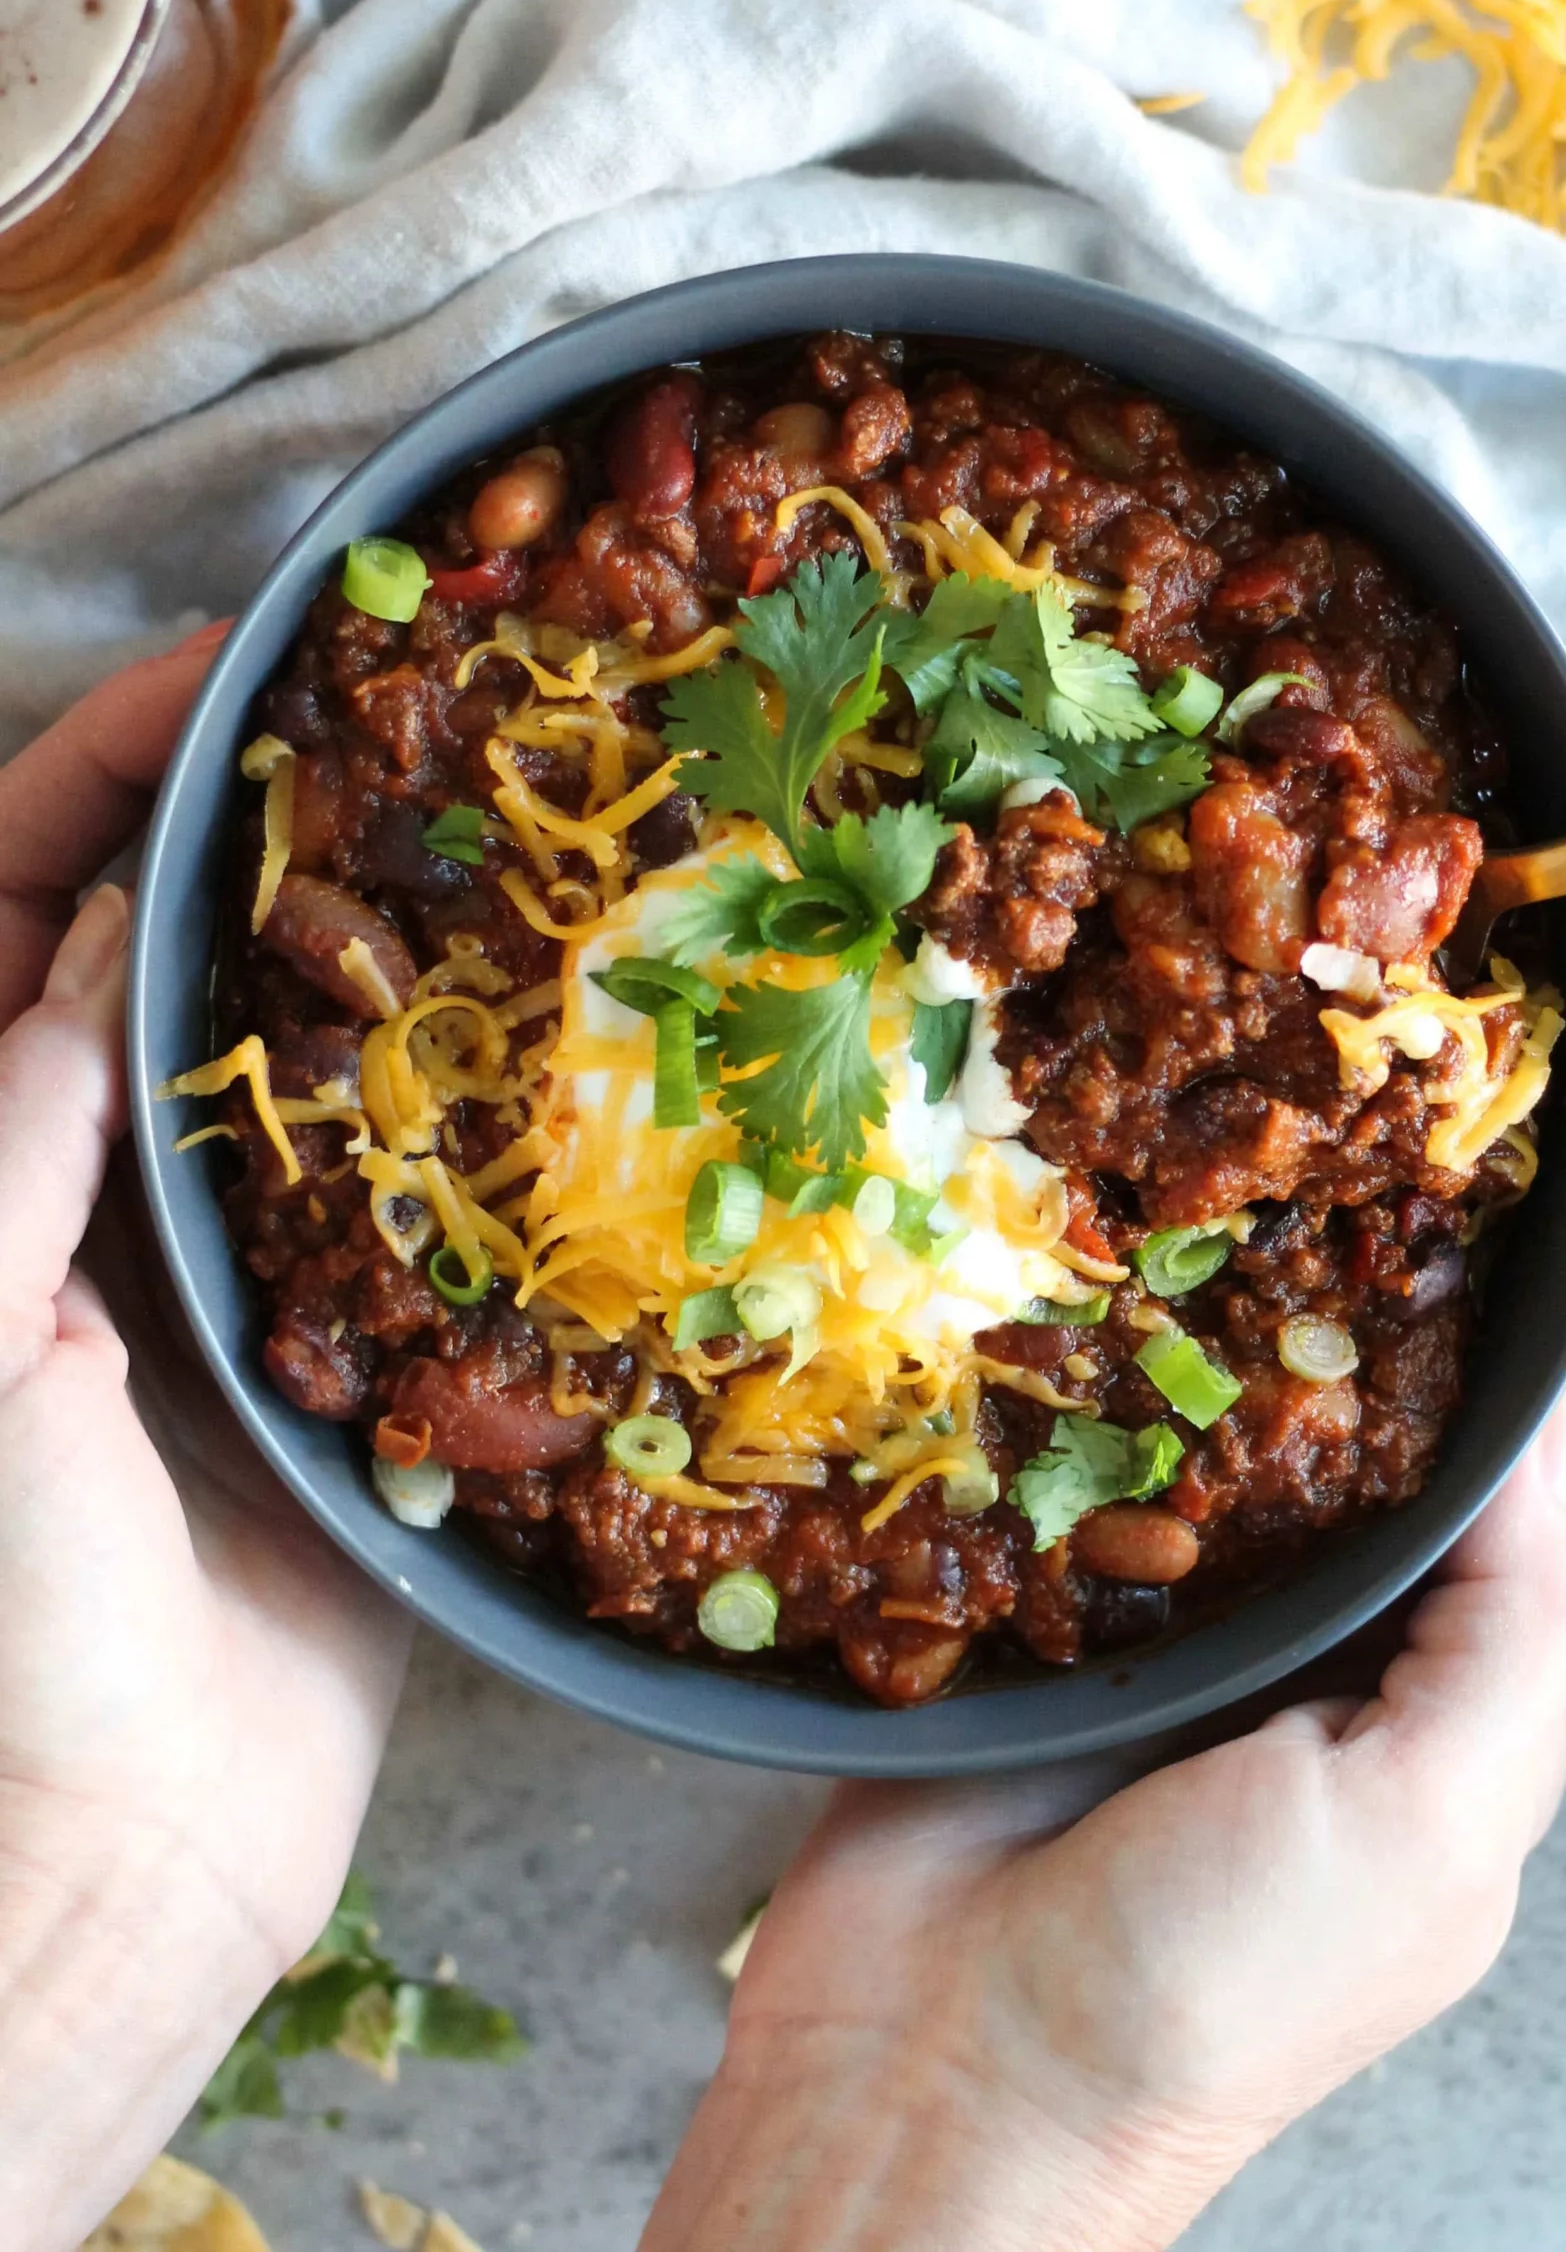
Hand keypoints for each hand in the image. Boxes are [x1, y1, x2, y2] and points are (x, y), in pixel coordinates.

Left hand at [0, 630, 411, 2251]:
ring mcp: (217, 1260)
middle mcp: (87, 1188)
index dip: (96, 776)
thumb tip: (85, 974)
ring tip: (471, 823)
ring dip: (361, 937)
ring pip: (289, 1044)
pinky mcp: (338, 1347)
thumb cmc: (11, 1624)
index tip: (212, 674)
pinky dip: (455, 1104)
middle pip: (150, 946)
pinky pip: (400, 1191)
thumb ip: (13, 1166)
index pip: (10, 908)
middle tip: (372, 714)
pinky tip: (544, 1034)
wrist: (124, 1860)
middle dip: (237, 821)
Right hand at [646, 1136, 1565, 2251]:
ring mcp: (1186, 1624)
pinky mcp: (1052, 1599)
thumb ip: (1512, 1625)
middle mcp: (1330, 1654)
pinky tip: (1108, 1254)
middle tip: (1419, 1128)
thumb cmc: (1208, 1984)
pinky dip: (1112, 1358)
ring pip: (1246, 1425)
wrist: (938, 2075)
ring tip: (1273, 1152)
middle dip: (1422, 1298)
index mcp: (1449, 1715)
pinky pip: (1096, 1451)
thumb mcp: (1428, 1828)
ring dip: (1266, 1303)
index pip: (1557, 1505)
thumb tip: (1561, 1417)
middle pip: (1398, 1439)